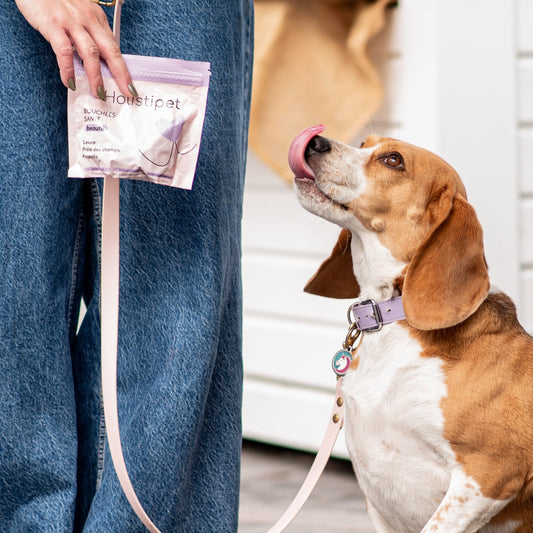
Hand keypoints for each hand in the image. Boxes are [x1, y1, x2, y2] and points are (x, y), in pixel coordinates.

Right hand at [15, 0, 135, 98]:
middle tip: (126, 94)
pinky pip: (64, 51)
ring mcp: (71, 22)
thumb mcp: (79, 14)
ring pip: (90, 53)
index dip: (124, 70)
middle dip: (120, 75)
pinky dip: (68, 69)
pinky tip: (70, 82)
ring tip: (98, 94)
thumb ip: (89, 34)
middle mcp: (88, 20)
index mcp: (97, 19)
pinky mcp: (53, 24)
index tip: (131, 88)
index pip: (115, 48)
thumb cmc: (55, 0)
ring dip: (96, 76)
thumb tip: (96, 62)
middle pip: (110, 51)